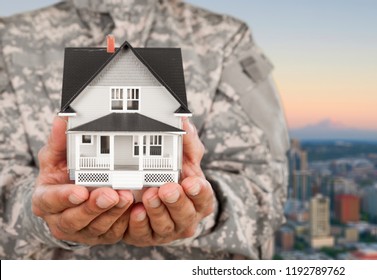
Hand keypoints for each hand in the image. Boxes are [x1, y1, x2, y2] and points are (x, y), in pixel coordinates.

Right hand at [32, 117, 133, 244]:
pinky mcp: (102, 235)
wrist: (74, 196)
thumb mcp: (57, 156)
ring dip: (113, 213)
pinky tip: (136, 209)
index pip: (51, 201)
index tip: (80, 191)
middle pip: (75, 218)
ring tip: (127, 197)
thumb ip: (60, 141)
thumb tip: (63, 119)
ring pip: (97, 227)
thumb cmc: (63, 174)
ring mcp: (82, 230)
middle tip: (111, 194)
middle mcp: (61, 219)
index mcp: (46, 200)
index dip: (65, 197)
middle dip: (94, 207)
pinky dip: (125, 222)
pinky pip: (114, 232)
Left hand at [123, 118, 213, 245]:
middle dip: (176, 202)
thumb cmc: (174, 177)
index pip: (204, 197)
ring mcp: (168, 230)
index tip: (191, 182)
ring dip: (157, 212)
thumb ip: (187, 141)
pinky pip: (144, 234)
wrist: (151, 195)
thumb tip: (183, 120)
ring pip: (165, 226)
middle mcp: (187, 218)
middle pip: (186, 214)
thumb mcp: (184, 158)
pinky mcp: (147, 236)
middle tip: (167, 188)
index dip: (199, 191)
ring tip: (149, 196)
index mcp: (200, 199)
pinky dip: (139, 224)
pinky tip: (135, 212)